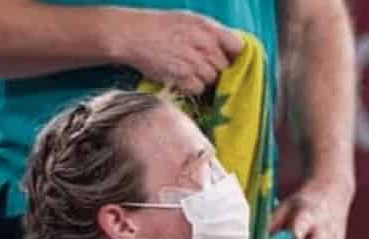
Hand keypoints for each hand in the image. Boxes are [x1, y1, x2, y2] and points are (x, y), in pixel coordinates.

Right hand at [112, 10, 241, 95]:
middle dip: (216, 70)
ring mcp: (193, 59)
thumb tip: (233, 51)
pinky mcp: (183, 75)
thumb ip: (211, 34)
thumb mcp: (188, 21)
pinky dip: (190, 86)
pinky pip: (198, 88)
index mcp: (206, 26)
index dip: (235, 57)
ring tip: (185, 68)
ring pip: (212, 79)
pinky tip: (178, 76)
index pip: (238, 47)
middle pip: (225, 67)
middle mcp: (203, 42)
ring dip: (202, 79)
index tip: (229, 62)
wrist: (130, 33)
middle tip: (198, 65)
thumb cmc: (159, 28)